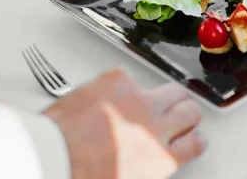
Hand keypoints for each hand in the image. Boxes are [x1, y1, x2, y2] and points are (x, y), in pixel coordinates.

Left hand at [44, 70, 205, 178]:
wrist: (49, 155)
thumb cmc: (79, 174)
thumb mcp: (128, 178)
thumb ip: (150, 165)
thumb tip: (153, 157)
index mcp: (161, 158)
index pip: (196, 142)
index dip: (194, 137)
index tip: (189, 135)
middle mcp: (156, 127)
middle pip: (191, 110)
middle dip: (186, 112)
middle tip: (176, 113)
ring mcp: (139, 100)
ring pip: (171, 89)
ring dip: (166, 96)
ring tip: (148, 101)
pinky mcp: (119, 80)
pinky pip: (130, 78)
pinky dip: (122, 86)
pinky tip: (109, 96)